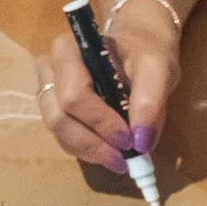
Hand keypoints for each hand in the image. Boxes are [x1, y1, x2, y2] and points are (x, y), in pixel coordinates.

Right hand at [34, 0, 178, 171]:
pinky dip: (86, 150)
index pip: (74, 96)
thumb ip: (150, 101)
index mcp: (68, 51)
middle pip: (59, 118)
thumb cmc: (144, 53)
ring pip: (58, 132)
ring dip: (89, 151)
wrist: (137, 46)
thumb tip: (141, 142)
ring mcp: (48, 91)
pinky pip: (64, 137)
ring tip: (119, 159)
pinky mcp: (54, 110)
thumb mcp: (158, 70)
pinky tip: (109, 151)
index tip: (129, 140)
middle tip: (124, 159)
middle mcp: (49, 70)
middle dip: (92, 144)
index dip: (100, 123)